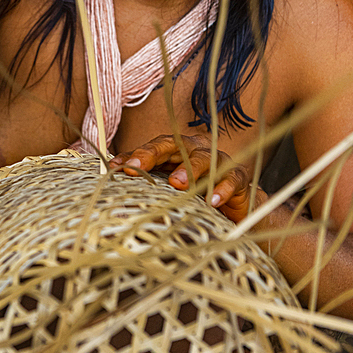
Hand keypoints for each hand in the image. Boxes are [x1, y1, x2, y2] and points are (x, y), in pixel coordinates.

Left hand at [111, 134, 260, 223]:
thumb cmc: (198, 193)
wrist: (236, 207)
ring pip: (203, 159)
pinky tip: (211, 201)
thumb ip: (148, 182)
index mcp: (178, 151)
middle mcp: (196, 151)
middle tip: (138, 166)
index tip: (117, 166)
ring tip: (176, 183)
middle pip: (175, 145)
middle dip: (154, 153)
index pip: (155, 146)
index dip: (136, 154)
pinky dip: (221, 189)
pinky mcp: (237, 178)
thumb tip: (115, 181)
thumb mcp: (170, 188)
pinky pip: (230, 179)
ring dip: (189, 170)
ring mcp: (218, 162)